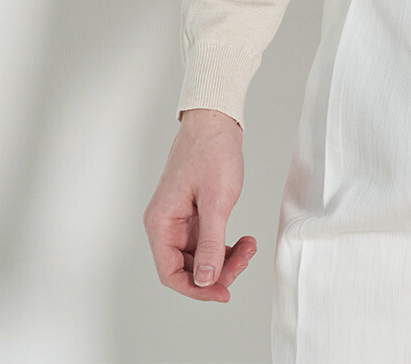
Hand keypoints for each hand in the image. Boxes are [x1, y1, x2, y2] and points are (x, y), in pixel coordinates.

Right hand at [144, 111, 253, 299]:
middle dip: (218, 271)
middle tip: (244, 260)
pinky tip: (243, 241)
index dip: (196, 290)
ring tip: (248, 247)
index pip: (171, 273)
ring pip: (201, 257)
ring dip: (226, 259)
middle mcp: (166, 224)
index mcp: (161, 222)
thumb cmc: (211, 150)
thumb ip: (211, 244)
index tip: (223, 292)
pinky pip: (208, 242)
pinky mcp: (194, 214)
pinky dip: (226, 246)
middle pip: (187, 268)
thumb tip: (206, 281)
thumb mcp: (216, 201)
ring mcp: (180, 220)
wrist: (216, 118)